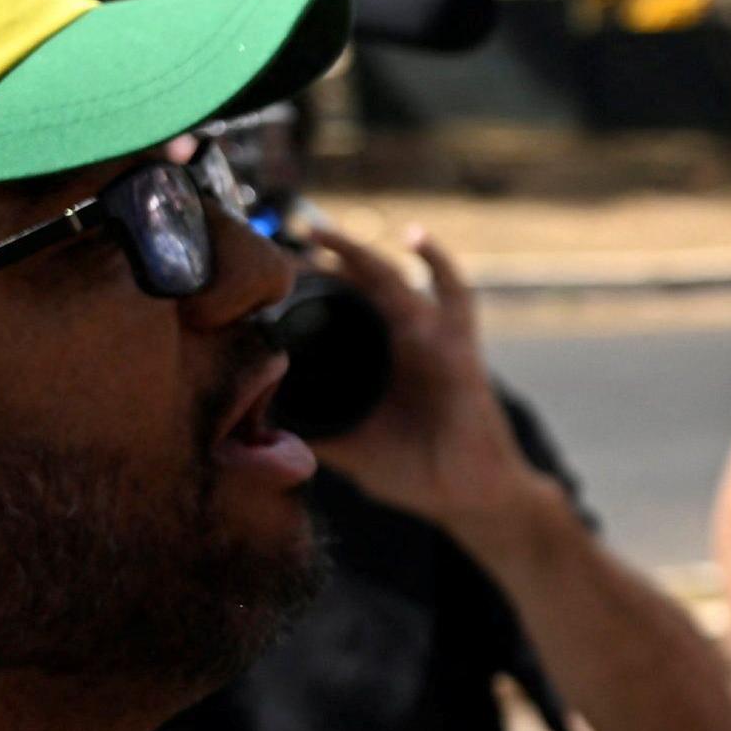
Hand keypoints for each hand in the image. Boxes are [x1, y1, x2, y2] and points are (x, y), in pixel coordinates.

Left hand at [293, 223, 553, 534]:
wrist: (468, 496)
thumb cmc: (416, 474)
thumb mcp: (353, 450)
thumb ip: (317, 432)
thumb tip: (262, 421)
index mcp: (373, 362)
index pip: (335, 312)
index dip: (304, 292)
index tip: (266, 279)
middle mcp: (398, 342)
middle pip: (355, 285)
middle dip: (319, 263)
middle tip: (279, 246)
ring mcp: (428, 339)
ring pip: (390, 279)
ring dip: (355, 253)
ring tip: (317, 234)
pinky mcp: (458, 346)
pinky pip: (454, 295)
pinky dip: (437, 261)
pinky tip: (413, 236)